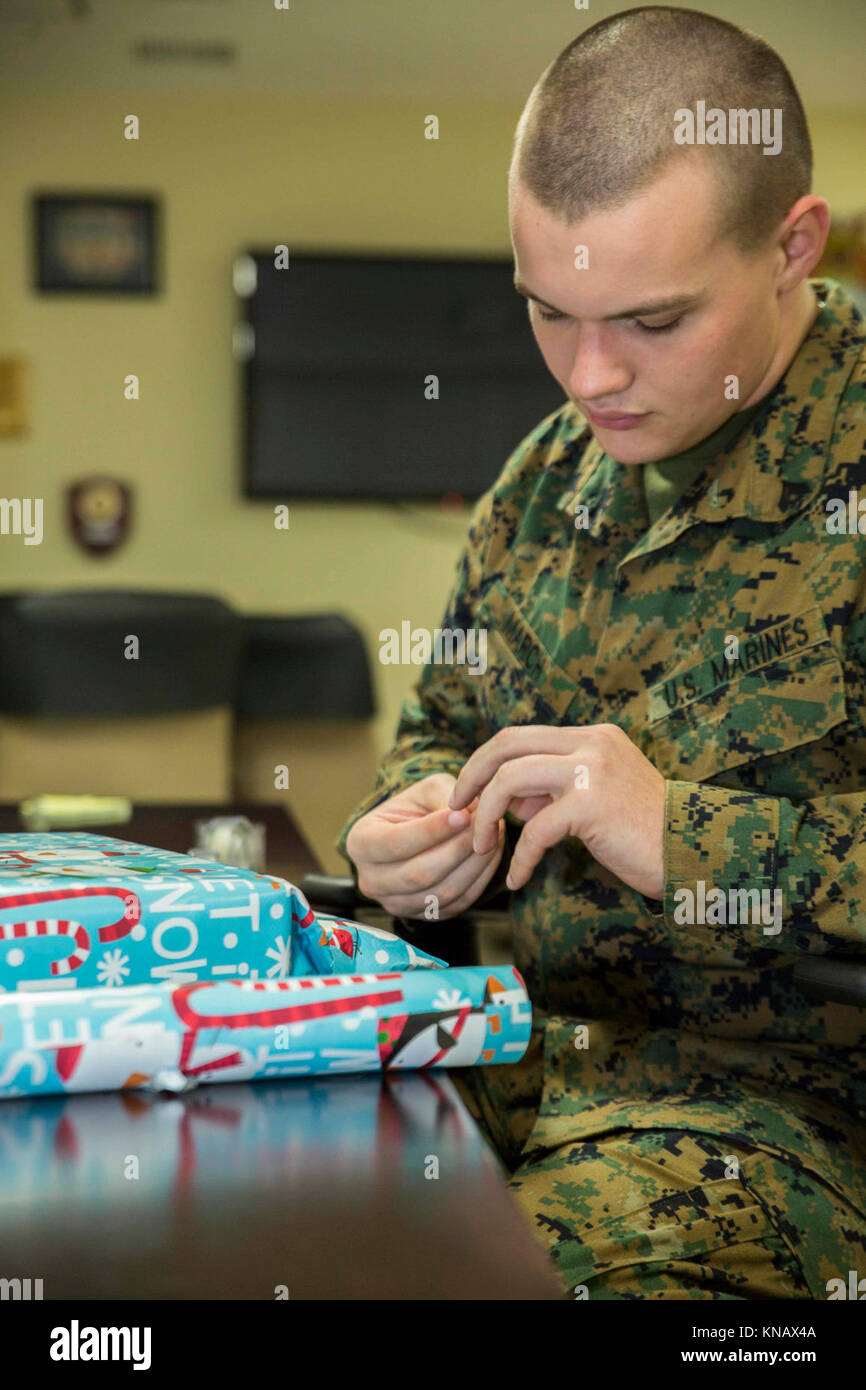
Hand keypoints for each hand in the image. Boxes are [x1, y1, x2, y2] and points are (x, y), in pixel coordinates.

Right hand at [345, 772, 505, 919]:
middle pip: (418, 874)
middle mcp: (370, 880)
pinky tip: (491, 856)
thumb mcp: (425, 791)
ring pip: (441, 893)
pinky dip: (479, 881)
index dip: (431, 831)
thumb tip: (469, 813)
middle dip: (457, 849)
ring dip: (474, 866)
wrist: (415, 834)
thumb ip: (444, 797)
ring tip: (494, 837)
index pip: (395, 842)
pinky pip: (456, 904)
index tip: (463, 814)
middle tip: (485, 826)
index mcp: (360, 843)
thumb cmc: (416, 808)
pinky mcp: (423, 916)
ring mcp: (396, 904)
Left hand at [448, 724, 664, 898]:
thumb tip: (507, 793)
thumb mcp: (599, 796)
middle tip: (456, 810)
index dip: (484, 762)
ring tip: (481, 847)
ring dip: (486, 815)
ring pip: (511, 779)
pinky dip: (519, 858)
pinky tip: (517, 879)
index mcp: (592, 736)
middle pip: (506, 745)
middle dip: (471, 777)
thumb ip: (555, 787)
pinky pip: (535, 830)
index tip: (467, 793)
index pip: (520, 735)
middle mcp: (591, 744)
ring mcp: (592, 771)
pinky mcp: (592, 805)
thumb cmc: (646, 832)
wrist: (695, 852)